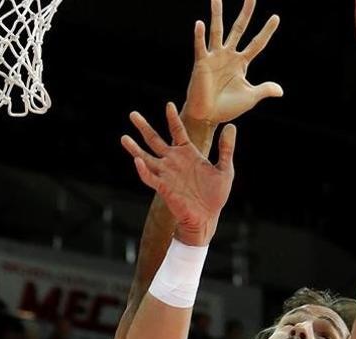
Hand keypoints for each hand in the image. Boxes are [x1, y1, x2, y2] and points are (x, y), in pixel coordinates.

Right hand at [121, 103, 236, 245]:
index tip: (168, 104)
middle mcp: (173, 161)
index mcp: (187, 154)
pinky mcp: (164, 187)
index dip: (172, 118)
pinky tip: (137, 161)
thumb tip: (231, 126)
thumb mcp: (225, 169)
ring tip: (124, 137)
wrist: (207, 218)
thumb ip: (226, 149)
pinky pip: (150, 177)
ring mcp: (166, 174)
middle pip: (155, 140)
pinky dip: (143, 170)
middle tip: (132, 114)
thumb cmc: (215, 196)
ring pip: (146, 157)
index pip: (177, 131)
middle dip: (143, 127)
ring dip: (135, 148)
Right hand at [184, 0, 281, 123]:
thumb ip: (264, 90)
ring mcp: (214, 57)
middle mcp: (228, 55)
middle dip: (245, 14)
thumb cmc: (227, 108)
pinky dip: (199, 35)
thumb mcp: (250, 98)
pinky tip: (200, 23)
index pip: (257, 43)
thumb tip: (280, 91)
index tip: (276, 17)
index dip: (266, 31)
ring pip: (217, 31)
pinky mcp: (201, 63)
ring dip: (217, 14)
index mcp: (241, 63)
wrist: (207, 117)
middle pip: (239, 29)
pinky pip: (200, 46)